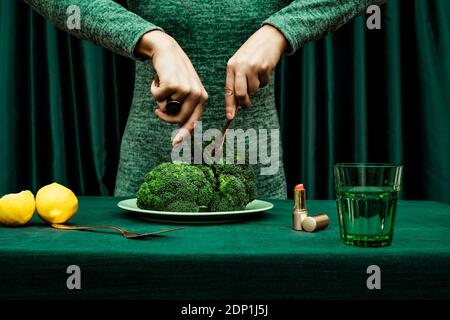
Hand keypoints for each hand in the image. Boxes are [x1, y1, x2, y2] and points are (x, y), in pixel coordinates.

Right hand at [135, 30, 207, 145]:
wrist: (167, 50)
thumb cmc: (174, 73)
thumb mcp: (183, 90)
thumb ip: (183, 107)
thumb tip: (178, 127)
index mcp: (202, 98)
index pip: (193, 121)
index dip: (183, 134)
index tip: (174, 144)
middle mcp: (197, 95)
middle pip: (177, 119)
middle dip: (165, 117)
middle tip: (157, 110)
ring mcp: (186, 90)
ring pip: (166, 108)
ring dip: (159, 99)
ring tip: (163, 85)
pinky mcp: (173, 85)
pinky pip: (157, 97)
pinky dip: (154, 89)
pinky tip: (158, 79)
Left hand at [225, 25, 287, 119]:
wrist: (269, 37)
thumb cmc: (253, 52)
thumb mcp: (240, 62)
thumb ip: (236, 79)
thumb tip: (236, 102)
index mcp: (231, 66)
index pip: (228, 90)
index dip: (229, 105)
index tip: (230, 117)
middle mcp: (240, 66)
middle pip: (240, 93)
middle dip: (244, 103)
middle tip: (247, 105)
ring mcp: (252, 67)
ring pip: (253, 90)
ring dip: (256, 88)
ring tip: (257, 75)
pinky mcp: (264, 67)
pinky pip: (264, 83)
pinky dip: (265, 80)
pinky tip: (264, 69)